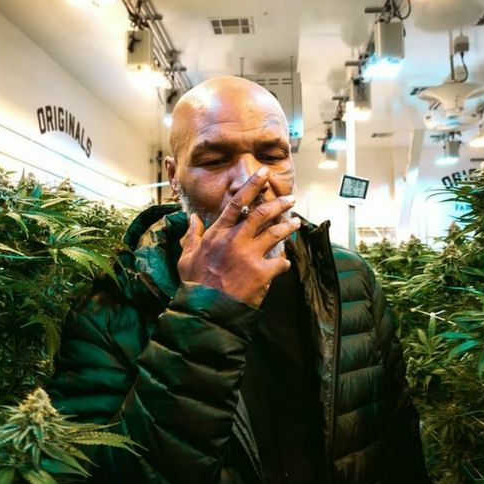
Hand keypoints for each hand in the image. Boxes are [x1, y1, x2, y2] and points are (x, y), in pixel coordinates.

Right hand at [177, 167, 300, 306]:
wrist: (206, 309)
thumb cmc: (195, 284)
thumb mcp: (187, 256)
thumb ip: (192, 235)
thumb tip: (192, 218)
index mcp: (218, 233)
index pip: (237, 203)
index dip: (252, 186)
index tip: (264, 174)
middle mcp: (236, 239)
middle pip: (263, 213)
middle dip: (279, 203)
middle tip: (290, 199)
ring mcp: (251, 255)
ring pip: (276, 233)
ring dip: (288, 226)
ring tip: (296, 222)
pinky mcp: (262, 272)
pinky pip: (280, 262)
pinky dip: (284, 262)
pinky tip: (284, 263)